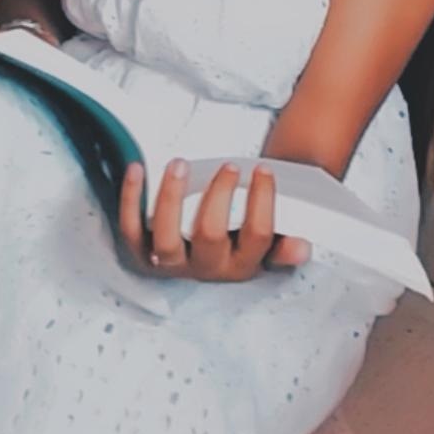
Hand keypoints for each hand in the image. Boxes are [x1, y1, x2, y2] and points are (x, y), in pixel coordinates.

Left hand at [118, 158, 311, 281]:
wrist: (202, 258)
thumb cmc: (236, 242)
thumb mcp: (265, 249)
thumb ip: (282, 247)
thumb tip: (303, 247)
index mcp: (241, 265)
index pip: (256, 236)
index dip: (263, 202)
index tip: (263, 170)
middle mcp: (206, 268)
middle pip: (211, 235)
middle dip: (220, 196)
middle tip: (229, 166)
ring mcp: (171, 263)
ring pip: (166, 237)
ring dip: (171, 198)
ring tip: (180, 164)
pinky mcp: (142, 255)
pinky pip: (130, 230)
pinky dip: (130, 199)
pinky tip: (136, 169)